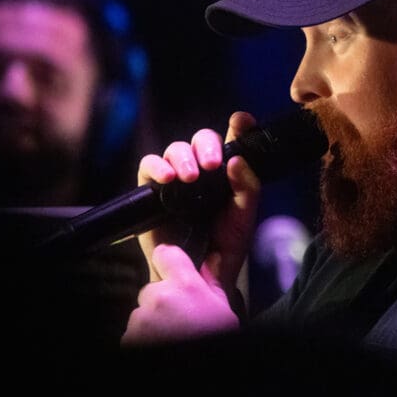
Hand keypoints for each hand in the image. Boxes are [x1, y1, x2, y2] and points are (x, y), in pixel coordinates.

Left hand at [121, 243, 237, 346]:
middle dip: (162, 301)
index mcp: (186, 286)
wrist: (197, 383)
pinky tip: (162, 345)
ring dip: (152, 322)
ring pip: (142, 312)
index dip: (169, 262)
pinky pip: (133, 332)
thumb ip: (213, 283)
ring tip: (173, 337)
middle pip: (152, 288)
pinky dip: (143, 339)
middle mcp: (159, 297)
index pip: (166, 253)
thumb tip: (214, 260)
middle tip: (181, 320)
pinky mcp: (128, 338)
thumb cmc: (214, 343)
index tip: (173, 269)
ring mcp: (140, 319)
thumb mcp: (225, 313)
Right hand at [135, 111, 260, 292]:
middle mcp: (202, 172)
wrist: (200, 275)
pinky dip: (156, 166)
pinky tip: (167, 178)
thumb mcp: (244, 218)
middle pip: (201, 140)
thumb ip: (247, 188)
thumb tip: (236, 160)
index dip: (238, 127)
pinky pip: (148, 166)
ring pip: (175, 150)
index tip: (242, 121)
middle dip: (207, 145)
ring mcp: (176, 179)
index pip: (233, 141)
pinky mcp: (152, 191)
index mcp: (227, 173)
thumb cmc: (225, 246)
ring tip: (190, 177)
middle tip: (212, 164)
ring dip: (182, 157)